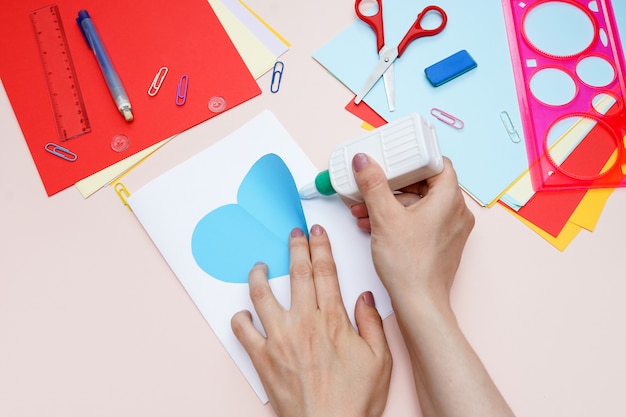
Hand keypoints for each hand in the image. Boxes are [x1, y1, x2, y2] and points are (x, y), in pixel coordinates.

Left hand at [231, 225, 391, 416]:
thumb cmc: (355, 399)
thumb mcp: (380, 360)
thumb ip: (372, 324)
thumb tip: (364, 297)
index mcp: (332, 319)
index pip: (324, 271)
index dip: (320, 247)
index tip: (315, 233)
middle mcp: (303, 322)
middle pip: (296, 273)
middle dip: (295, 247)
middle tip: (293, 234)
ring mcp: (279, 339)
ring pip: (262, 295)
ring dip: (259, 275)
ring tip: (260, 267)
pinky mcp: (262, 358)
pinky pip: (242, 331)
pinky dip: (240, 318)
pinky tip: (244, 314)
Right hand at [349, 154, 473, 308]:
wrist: (418, 303)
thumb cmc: (410, 266)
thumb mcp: (384, 217)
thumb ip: (373, 184)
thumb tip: (365, 161)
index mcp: (449, 199)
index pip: (436, 163)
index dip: (412, 159)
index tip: (393, 160)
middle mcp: (456, 212)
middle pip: (424, 184)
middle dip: (392, 186)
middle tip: (373, 184)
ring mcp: (451, 229)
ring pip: (419, 204)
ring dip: (391, 204)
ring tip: (365, 210)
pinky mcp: (442, 243)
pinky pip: (421, 220)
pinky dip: (400, 219)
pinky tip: (375, 225)